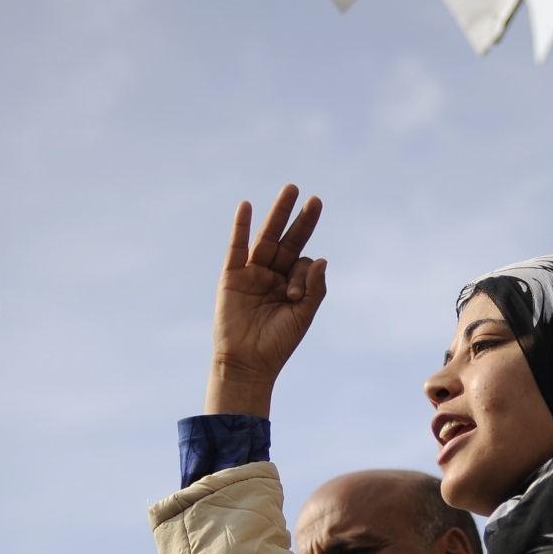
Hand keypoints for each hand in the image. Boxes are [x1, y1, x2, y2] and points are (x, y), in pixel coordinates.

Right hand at [206, 185, 328, 416]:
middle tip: (315, 198)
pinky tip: (246, 207)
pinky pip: (236, 247)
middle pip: (288, 240)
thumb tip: (321, 258)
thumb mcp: (303, 315)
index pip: (303, 263)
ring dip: (278, 213)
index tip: (295, 294)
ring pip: (266, 238)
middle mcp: (272, 275)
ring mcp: (251, 273)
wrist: (248, 363)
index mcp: (292, 284)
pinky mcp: (231, 276)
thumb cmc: (278, 343)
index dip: (303, 274)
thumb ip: (314, 288)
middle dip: (301, 219)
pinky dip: (240, 227)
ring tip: (291, 189)